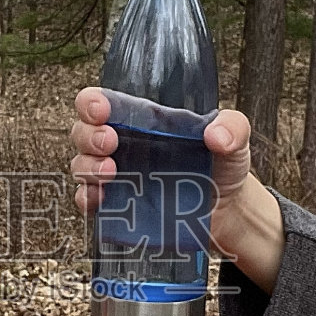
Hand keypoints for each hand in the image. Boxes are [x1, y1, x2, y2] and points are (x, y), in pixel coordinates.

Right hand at [69, 88, 284, 293]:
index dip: (91, 103)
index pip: (102, 103)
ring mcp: (117, 177)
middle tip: (110, 142)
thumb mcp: (235, 138)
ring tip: (111, 172)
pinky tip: (101, 199)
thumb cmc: (223, 166)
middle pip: (82, 132)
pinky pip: (88, 201)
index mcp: (142, 121)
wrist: (229, 212)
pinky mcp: (118, 208)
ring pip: (80, 165)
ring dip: (87, 166)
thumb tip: (216, 135)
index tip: (101, 110)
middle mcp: (123, 145)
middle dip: (88, 135)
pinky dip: (87, 199)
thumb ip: (232, 127)